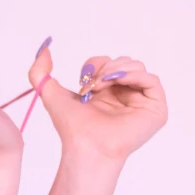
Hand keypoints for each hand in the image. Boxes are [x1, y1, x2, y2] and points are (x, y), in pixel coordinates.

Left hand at [28, 43, 167, 164]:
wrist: (86, 145)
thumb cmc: (72, 128)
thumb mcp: (50, 94)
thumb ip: (39, 72)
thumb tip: (43, 49)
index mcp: (107, 92)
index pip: (107, 62)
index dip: (96, 64)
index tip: (84, 81)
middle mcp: (125, 95)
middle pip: (123, 61)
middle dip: (107, 67)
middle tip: (94, 86)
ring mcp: (141, 102)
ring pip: (137, 66)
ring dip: (118, 70)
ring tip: (103, 87)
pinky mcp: (155, 109)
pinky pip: (151, 79)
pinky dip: (134, 75)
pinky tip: (119, 83)